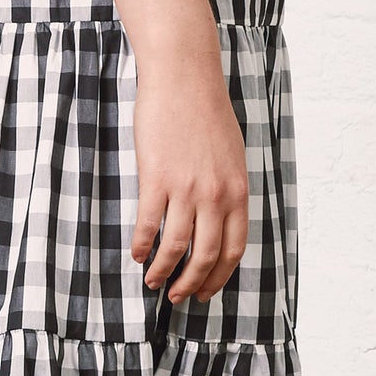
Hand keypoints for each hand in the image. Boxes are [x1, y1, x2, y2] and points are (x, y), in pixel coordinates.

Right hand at [129, 51, 249, 303]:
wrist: (185, 79)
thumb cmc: (207, 112)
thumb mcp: (232, 155)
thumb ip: (229, 189)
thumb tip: (221, 220)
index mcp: (238, 191)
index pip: (233, 250)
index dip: (218, 277)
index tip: (206, 291)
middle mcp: (216, 196)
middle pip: (206, 256)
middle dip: (191, 284)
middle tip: (177, 296)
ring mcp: (187, 189)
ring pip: (176, 247)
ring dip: (163, 271)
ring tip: (153, 281)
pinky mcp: (157, 178)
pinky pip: (150, 224)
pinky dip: (142, 245)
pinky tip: (137, 253)